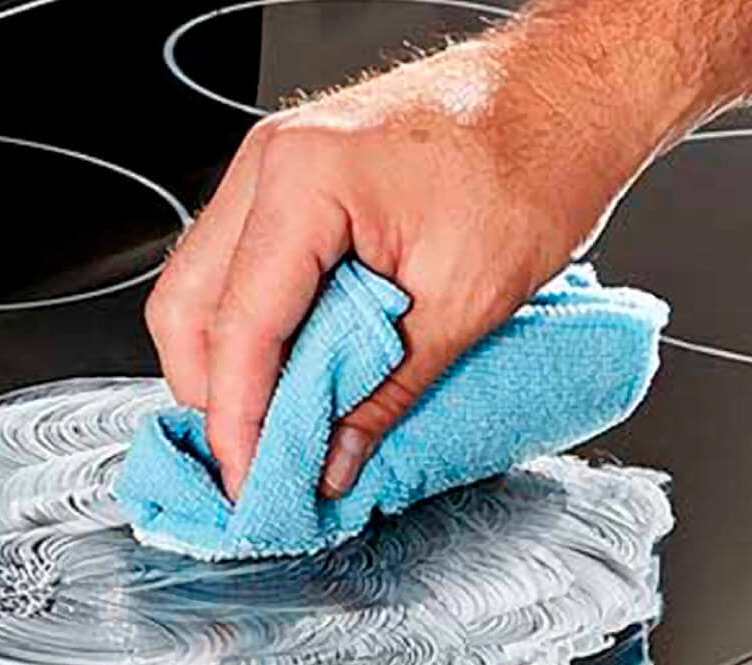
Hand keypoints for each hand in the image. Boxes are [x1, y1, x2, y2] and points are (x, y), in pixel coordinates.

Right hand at [145, 37, 647, 499]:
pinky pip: (237, 265)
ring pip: (200, 287)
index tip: (248, 481)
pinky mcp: (288, 180)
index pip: (241, 324)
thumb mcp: (465, 303)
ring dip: (228, 364)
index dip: (238, 418)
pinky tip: (291, 371)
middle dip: (213, 395)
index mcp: (306, 180)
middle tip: (255, 462)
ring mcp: (271, 165)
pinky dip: (254, 328)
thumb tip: (331, 461)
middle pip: (189, 306)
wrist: (563, 96)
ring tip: (275, 425)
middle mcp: (269, 162)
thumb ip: (384, 392)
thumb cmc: (534, 166)